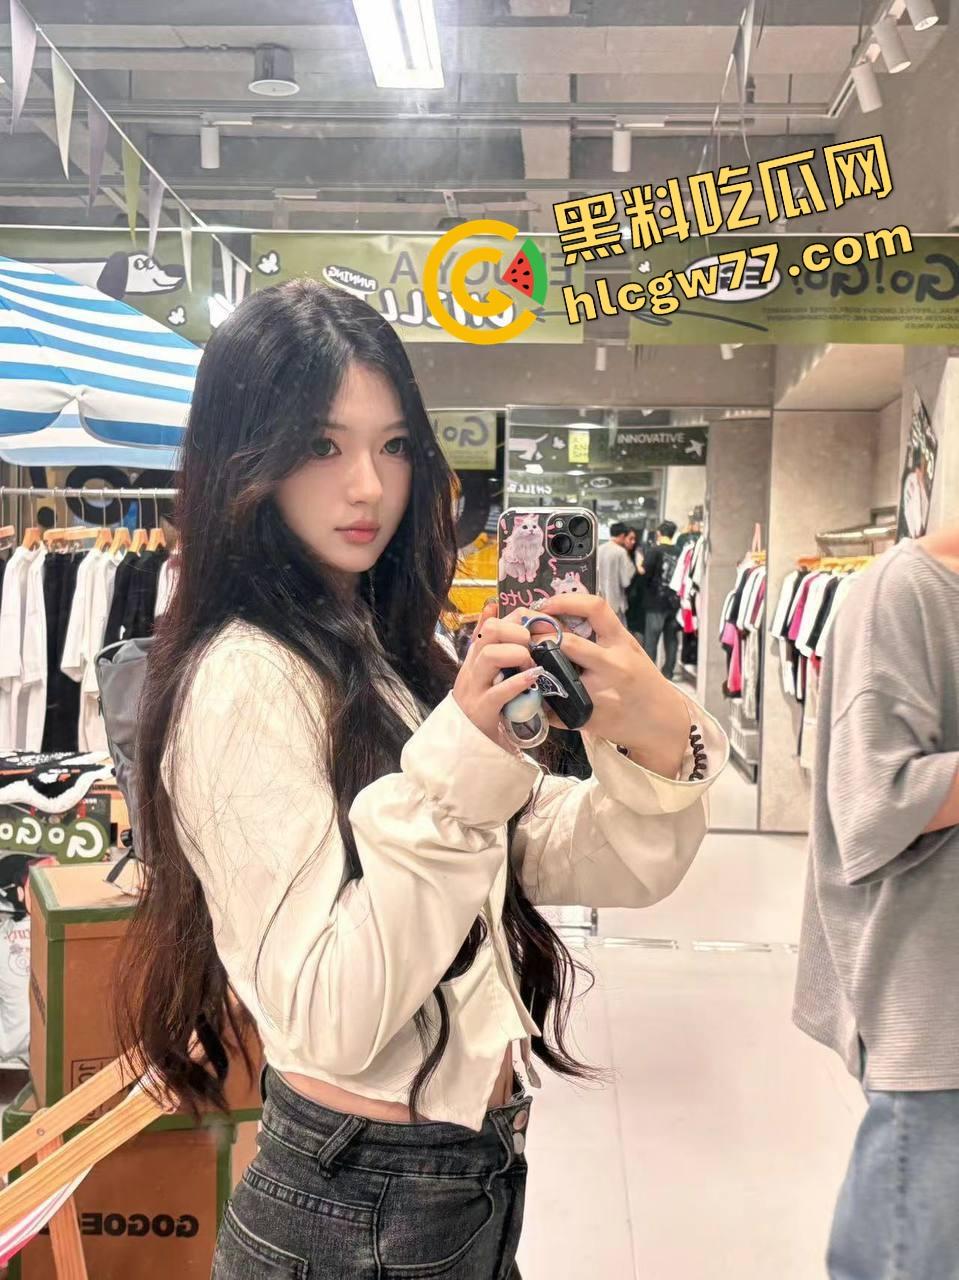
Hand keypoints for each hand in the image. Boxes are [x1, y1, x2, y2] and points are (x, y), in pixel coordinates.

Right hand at [453, 602, 542, 744]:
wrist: (468, 747)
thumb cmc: (486, 707)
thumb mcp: (487, 673)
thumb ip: (493, 645)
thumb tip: (492, 606)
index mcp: (475, 658)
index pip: (492, 623)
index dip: (517, 619)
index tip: (536, 626)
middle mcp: (472, 669)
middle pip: (489, 632)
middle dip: (516, 633)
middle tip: (532, 646)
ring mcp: (474, 689)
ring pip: (490, 656)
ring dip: (517, 655)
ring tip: (531, 664)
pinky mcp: (481, 711)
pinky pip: (498, 691)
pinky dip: (518, 682)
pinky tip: (532, 679)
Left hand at [536, 593, 688, 778]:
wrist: (663, 720)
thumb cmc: (642, 680)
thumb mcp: (629, 649)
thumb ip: (602, 635)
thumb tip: (559, 617)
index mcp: (622, 642)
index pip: (594, 608)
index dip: (564, 601)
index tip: (544, 605)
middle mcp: (613, 665)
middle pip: (567, 643)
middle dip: (541, 638)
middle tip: (527, 639)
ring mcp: (601, 692)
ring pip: (556, 675)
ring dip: (538, 668)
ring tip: (530, 665)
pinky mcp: (590, 717)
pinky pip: (555, 706)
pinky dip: (543, 701)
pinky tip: (542, 696)